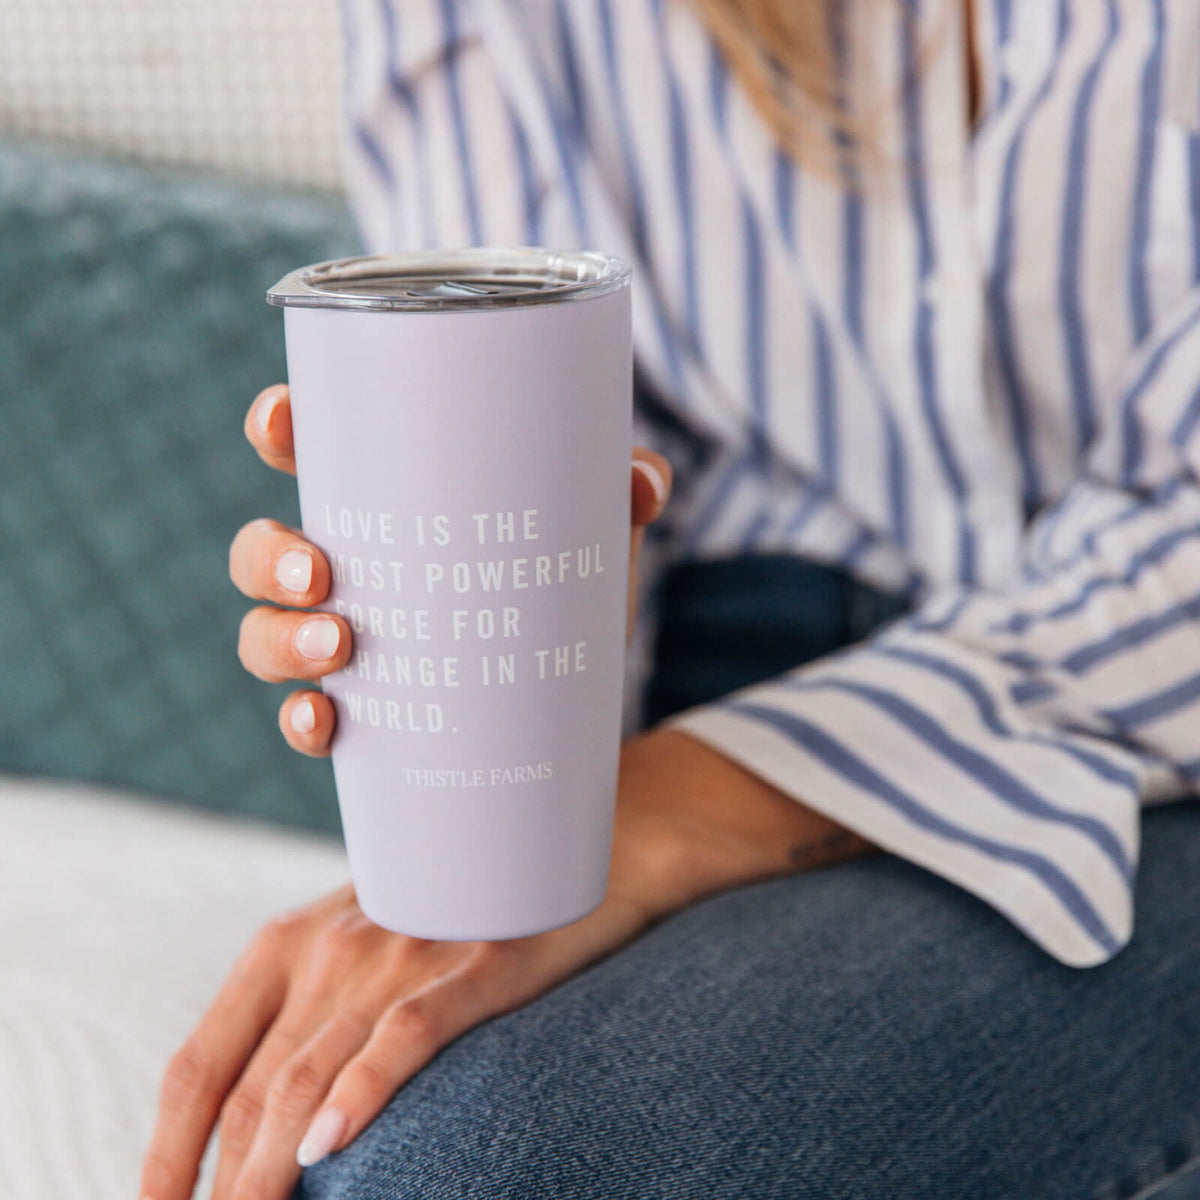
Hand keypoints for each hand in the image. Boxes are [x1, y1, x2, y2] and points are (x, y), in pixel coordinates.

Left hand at [138, 726, 870, 1199]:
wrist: (576, 841)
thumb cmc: (462, 909)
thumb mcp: (370, 954)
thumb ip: (312, 1024)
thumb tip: (270, 1127)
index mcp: (290, 947)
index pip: (201, 1066)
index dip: (163, 1155)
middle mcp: (334, 946)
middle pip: (250, 1092)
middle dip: (218, 1187)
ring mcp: (407, 952)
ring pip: (311, 1076)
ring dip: (266, 1171)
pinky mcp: (482, 962)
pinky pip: (411, 1031)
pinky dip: (365, 1088)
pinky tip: (331, 1144)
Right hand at [226, 383, 672, 755]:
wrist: (577, 692)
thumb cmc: (563, 580)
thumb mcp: (592, 529)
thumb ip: (621, 489)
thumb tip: (642, 483)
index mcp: (386, 502)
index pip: (308, 449)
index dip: (276, 427)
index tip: (280, 421)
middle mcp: (349, 568)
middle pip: (263, 550)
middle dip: (270, 557)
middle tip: (319, 573)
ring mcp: (345, 642)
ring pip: (264, 633)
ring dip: (280, 640)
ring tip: (341, 646)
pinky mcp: (364, 711)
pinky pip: (304, 715)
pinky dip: (301, 721)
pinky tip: (324, 724)